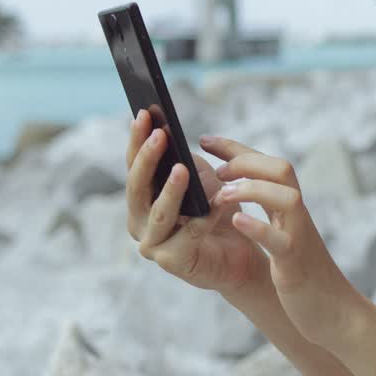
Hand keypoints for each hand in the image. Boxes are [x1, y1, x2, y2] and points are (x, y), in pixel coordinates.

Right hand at [125, 110, 265, 293]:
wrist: (241, 251)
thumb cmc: (217, 211)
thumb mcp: (201, 178)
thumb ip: (183, 160)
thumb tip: (165, 130)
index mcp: (141, 198)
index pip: (133, 165)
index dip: (137, 140)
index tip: (145, 114)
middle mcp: (139, 221)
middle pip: (137, 187)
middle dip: (148, 159)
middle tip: (160, 134)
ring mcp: (152, 243)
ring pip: (158, 213)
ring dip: (170, 190)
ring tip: (181, 168)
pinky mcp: (172, 262)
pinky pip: (187, 236)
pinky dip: (202, 218)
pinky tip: (215, 203)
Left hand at [201, 135, 364, 346]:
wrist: (333, 312)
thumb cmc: (303, 275)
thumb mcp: (284, 235)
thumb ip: (269, 212)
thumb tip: (237, 192)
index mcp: (290, 209)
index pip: (266, 165)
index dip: (235, 148)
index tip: (205, 139)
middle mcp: (297, 217)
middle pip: (281, 169)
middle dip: (246, 161)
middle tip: (218, 170)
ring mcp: (299, 238)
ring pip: (285, 198)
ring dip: (251, 189)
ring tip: (221, 195)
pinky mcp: (296, 265)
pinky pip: (281, 241)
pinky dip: (259, 228)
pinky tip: (237, 222)